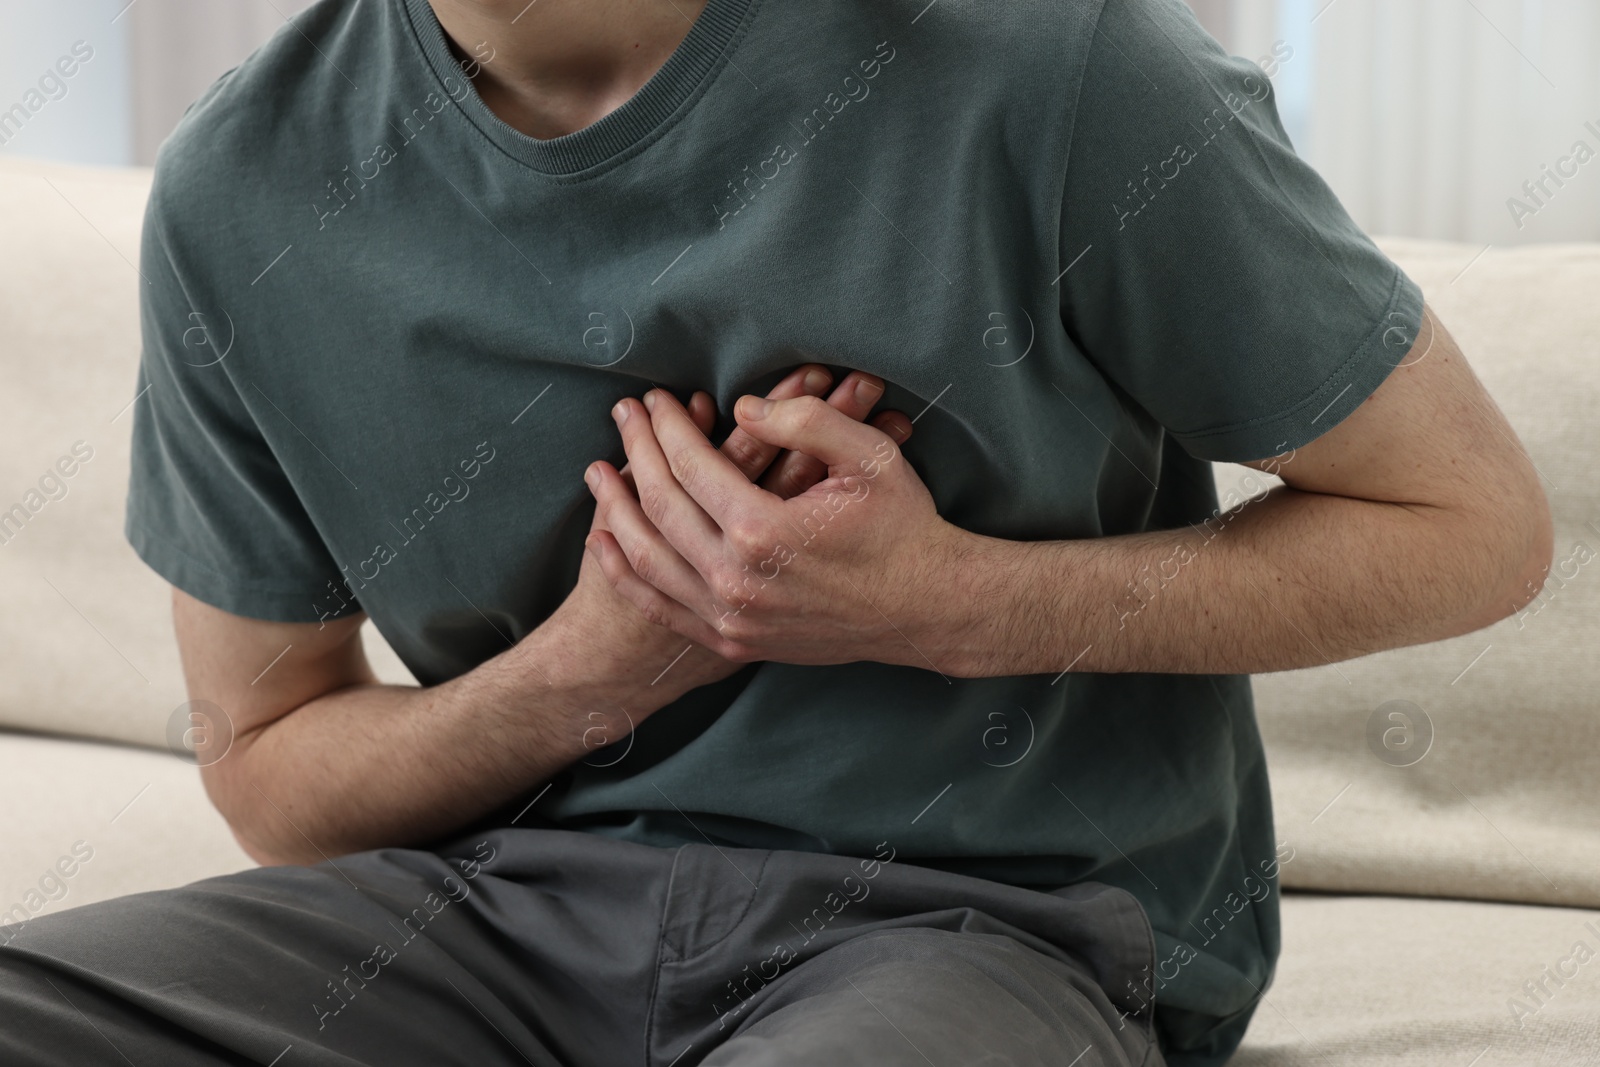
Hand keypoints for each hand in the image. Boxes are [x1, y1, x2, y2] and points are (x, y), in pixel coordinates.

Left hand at [584, 388, 961, 671]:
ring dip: (615, 511)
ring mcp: (731, 618)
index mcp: (764, 531)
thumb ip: (805, 422)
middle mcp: (736, 580)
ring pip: (649, 558)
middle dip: (636, 453)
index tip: (653, 399)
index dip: (667, 426)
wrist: (927, 609)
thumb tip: (742, 409)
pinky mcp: (735, 643)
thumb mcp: (870, 458)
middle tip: (621, 416)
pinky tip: (604, 543)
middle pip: (661, 506)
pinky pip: (662, 607)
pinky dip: (626, 574)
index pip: (691, 465)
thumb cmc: (904, 527)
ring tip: (598, 473)